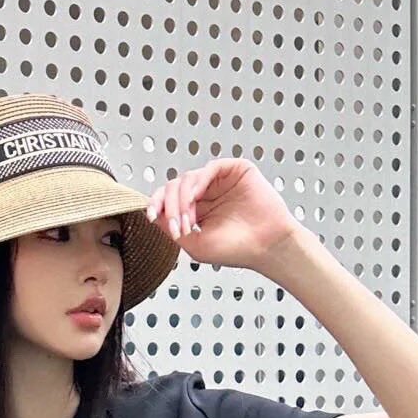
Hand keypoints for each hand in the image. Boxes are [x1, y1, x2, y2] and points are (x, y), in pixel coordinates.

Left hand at [145, 157, 300, 271]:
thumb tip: (152, 213)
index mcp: (197, 210)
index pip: (169, 199)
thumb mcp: (195, 245)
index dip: (156, 204)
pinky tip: (195, 198)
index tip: (150, 215)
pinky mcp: (235, 170)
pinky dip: (198, 181)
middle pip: (174, 187)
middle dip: (170, 207)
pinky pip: (210, 168)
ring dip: (182, 200)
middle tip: (178, 227)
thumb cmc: (237, 249)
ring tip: (188, 221)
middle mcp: (207, 193)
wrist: (266, 247)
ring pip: (188, 178)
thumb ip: (171, 229)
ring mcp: (220, 181)